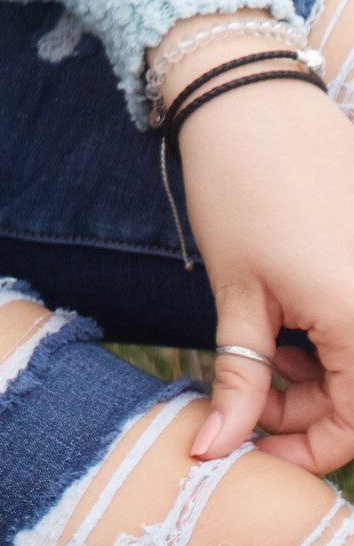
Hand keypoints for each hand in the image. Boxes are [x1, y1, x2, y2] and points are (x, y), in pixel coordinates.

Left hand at [175, 75, 353, 469]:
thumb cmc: (238, 190)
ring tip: (261, 349)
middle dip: (308, 410)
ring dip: (321, 373)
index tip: (251, 446)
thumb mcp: (238, 295)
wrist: (250, 95)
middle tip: (246, 396)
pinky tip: (287, 317)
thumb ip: (240, 381)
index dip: (306, 449)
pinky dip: (332, 333)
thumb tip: (214, 449)